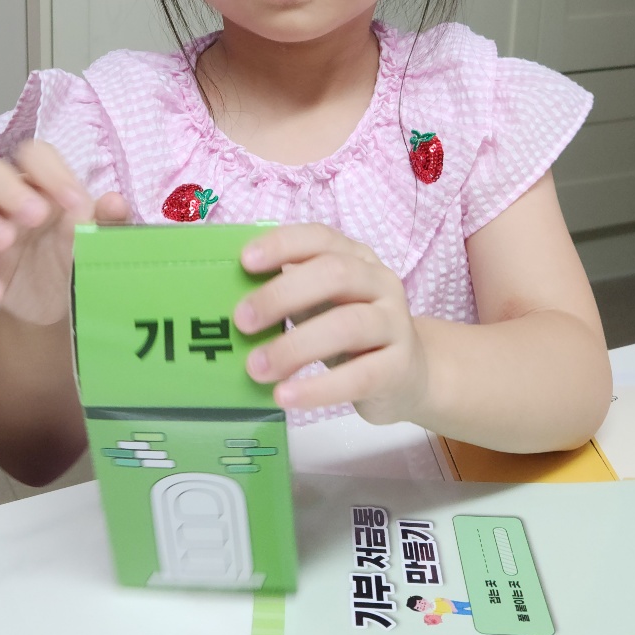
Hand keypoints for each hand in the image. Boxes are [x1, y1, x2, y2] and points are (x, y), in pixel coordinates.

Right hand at [0, 142, 129, 323]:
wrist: (62, 304)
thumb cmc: (78, 254)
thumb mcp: (101, 237)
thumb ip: (108, 219)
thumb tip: (114, 201)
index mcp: (43, 184)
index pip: (34, 155)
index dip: (50, 171)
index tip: (73, 201)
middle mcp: (9, 199)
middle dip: (8, 190)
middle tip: (35, 216)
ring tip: (4, 242)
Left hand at [234, 224, 426, 425]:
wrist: (408, 375)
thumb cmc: (349, 335)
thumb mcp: (321, 305)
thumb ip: (288, 295)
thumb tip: (225, 299)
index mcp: (356, 258)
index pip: (320, 238)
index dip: (283, 244)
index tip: (245, 261)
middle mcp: (380, 282)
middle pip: (335, 274)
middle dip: (282, 295)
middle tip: (242, 321)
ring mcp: (395, 324)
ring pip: (347, 325)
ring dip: (295, 347)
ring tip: (256, 368)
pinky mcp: (400, 367)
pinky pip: (360, 376)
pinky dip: (318, 388)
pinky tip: (285, 396)